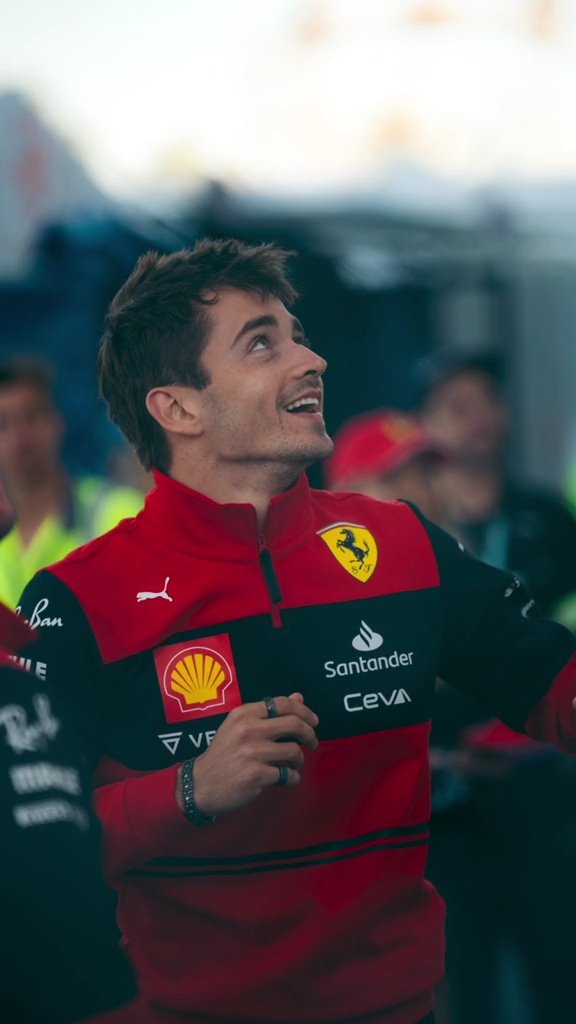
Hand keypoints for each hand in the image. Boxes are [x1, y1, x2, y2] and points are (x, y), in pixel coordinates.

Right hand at [177, 693, 318, 817]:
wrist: (200, 784)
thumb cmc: (223, 754)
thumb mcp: (239, 726)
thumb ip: (268, 712)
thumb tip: (298, 697)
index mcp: (244, 714)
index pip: (282, 704)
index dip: (304, 711)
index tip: (313, 721)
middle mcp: (249, 730)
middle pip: (294, 724)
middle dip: (310, 734)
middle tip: (312, 742)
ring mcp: (253, 753)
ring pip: (294, 751)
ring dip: (300, 760)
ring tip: (293, 764)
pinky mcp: (257, 775)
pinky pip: (288, 775)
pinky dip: (293, 778)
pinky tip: (286, 779)